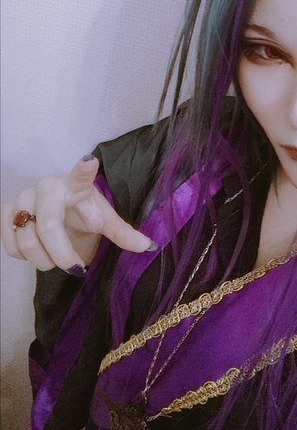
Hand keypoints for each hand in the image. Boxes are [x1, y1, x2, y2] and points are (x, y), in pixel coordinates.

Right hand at [1, 155, 155, 273]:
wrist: (58, 212)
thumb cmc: (82, 211)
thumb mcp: (103, 220)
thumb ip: (123, 233)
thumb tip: (148, 247)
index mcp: (74, 184)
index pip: (80, 174)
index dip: (84, 169)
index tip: (90, 162)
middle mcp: (45, 187)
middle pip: (48, 227)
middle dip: (62, 254)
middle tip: (75, 268)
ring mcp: (22, 199)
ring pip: (26, 240)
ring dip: (44, 261)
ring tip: (56, 259)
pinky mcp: (5, 213)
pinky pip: (10, 246)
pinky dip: (25, 258)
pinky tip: (38, 250)